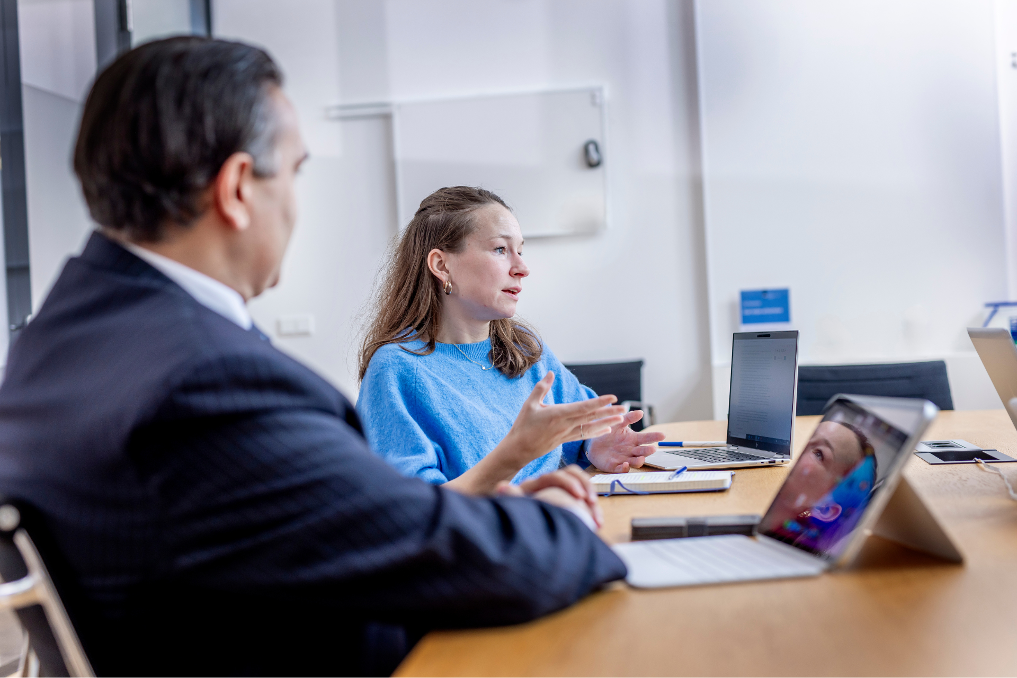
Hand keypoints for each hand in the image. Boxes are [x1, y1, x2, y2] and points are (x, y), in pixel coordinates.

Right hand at [444, 372, 624, 495]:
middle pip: (591, 418)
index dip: (599, 402)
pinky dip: (596, 432)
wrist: (519, 450)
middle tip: (625, 409)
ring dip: (607, 423)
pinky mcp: (565, 440)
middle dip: (609, 413)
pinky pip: (584, 436)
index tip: (612, 397)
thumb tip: (551, 372)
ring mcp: (566, 434)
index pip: (583, 407)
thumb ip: (542, 387)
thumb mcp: (530, 404)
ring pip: (591, 427)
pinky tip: (607, 429)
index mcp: (558, 414)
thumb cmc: (523, 425)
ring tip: (621, 419)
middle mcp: (565, 425)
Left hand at [496, 465, 602, 528]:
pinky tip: (596, 524)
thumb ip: (511, 498)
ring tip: (597, 520)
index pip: (554, 476)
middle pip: (572, 475)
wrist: (521, 540)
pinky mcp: (569, 505)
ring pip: (582, 487)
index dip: (568, 483)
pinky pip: (585, 502)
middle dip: (585, 487)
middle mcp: (548, 486)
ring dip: (592, 500)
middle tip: (591, 503)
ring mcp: (560, 494)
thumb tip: (501, 486)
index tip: (579, 497)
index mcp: (534, 486)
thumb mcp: (514, 510)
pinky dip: (592, 512)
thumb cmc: (516, 523)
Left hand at [585, 409, 665, 472]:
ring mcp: (624, 459)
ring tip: (641, 458)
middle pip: (642, 451)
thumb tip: (641, 412)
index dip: (654, 437)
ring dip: (639, 461)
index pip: (646, 438)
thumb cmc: (609, 433)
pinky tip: (626, 465)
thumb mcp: (618, 423)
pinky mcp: (615, 466)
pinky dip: (624, 468)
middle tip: (653, 448)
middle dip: (648, 451)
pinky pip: (621, 469)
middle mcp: (631, 450)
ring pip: (634, 462)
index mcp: (633, 439)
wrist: (593, 443)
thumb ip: (628, 418)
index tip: (662, 435)